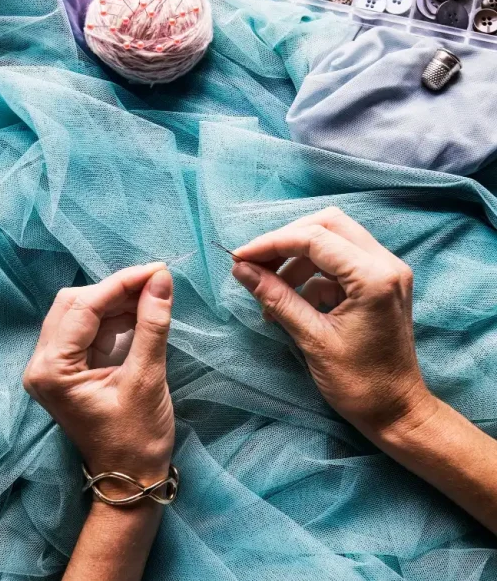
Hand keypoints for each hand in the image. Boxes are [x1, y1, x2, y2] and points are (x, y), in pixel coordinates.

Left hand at [23, 263, 174, 486]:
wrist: (130, 479)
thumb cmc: (137, 438)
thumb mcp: (147, 380)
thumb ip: (152, 325)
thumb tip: (162, 279)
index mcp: (52, 370)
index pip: (84, 308)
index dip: (121, 283)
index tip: (157, 269)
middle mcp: (42, 364)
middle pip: (74, 304)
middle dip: (115, 290)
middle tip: (156, 282)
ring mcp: (52, 367)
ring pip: (80, 313)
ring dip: (115, 301)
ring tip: (152, 295)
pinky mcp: (67, 369)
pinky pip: (87, 330)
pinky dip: (113, 318)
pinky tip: (139, 312)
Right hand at [230, 207, 434, 435]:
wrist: (397, 412)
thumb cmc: (360, 383)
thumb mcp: (312, 338)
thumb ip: (276, 297)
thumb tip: (241, 270)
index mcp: (374, 277)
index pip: (314, 238)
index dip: (271, 244)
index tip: (239, 259)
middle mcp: (386, 264)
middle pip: (327, 225)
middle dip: (286, 241)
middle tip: (255, 265)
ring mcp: (386, 272)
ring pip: (332, 240)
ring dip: (296, 260)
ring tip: (270, 293)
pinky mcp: (380, 284)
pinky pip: (338, 263)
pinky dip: (310, 276)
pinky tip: (289, 304)